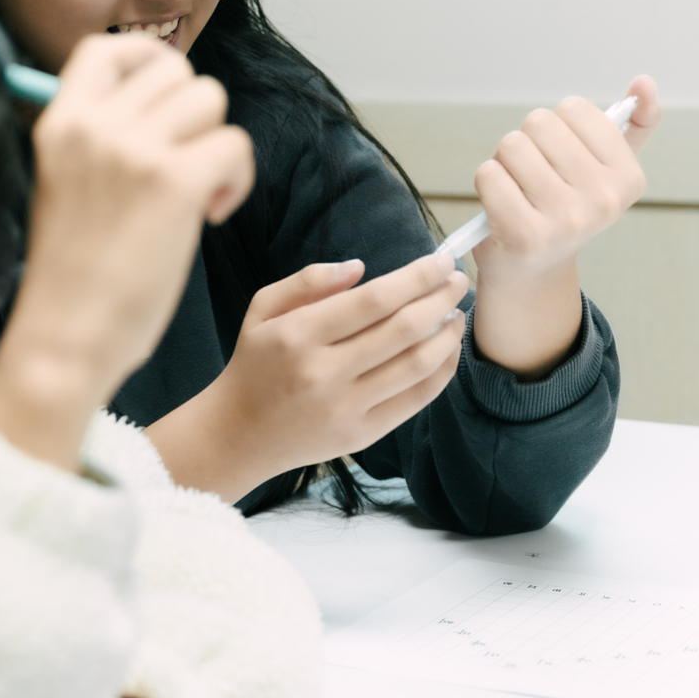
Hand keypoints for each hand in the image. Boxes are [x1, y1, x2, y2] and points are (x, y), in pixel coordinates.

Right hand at [0, 33, 253, 470]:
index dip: (144, 60)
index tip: (162, 98)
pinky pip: (234, 145)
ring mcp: (135, 150)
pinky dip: (236, 179)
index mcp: (59, 123)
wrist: (67, 337)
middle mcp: (95, 126)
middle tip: (184, 164)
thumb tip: (158, 109)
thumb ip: (98, 141)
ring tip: (199, 195)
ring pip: (211, 100)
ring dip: (218, 144)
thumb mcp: (64, 186)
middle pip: (174, 71)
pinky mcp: (176, 182)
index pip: (103, 48)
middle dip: (193, 113)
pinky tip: (210, 214)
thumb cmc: (71, 275)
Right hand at [146, 252, 467, 502]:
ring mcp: (345, 408)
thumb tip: (361, 267)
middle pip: (401, 330)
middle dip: (440, 299)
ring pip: (416, 366)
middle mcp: (323, 372)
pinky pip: (414, 401)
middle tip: (459, 280)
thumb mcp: (262, 308)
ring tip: (457, 315)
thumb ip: (308, 280)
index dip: (415, 278)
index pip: (372, 300)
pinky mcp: (360, 436)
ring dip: (447, 336)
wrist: (239, 432)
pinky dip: (440, 374)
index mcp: (298, 334)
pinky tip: (447, 352)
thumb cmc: (255, 362)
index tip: (440, 261)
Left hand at [470, 75, 659, 377]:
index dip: (556, 127)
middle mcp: (604, 200)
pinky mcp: (523, 234)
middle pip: (539, 123)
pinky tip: (500, 205)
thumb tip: (644, 82)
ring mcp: (566, 220)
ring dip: (504, 163)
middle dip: (527, 142)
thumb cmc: (565, 209)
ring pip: (512, 146)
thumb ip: (632, 124)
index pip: (573, 109)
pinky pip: (488, 173)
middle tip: (533, 177)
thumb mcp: (605, 170)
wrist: (532, 271)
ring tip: (517, 191)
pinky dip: (486, 183)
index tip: (562, 158)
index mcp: (629, 178)